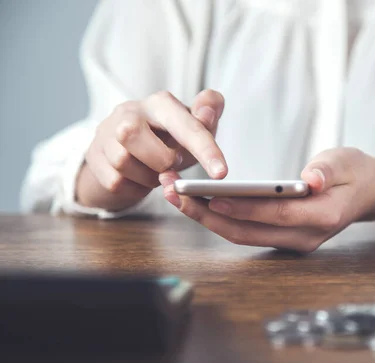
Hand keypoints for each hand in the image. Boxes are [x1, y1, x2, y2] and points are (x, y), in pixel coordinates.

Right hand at [76, 89, 226, 210]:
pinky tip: (140, 179)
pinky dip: (134, 187)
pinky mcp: (94, 156)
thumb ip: (208, 114)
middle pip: (132, 134)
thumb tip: (208, 114)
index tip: (221, 174)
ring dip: (147, 176)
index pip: (185, 123)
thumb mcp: (194, 128)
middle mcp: (129, 111)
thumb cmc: (170, 139)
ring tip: (156, 171)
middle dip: (159, 159)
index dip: (206, 149)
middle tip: (171, 165)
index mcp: (160, 103)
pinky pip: (114, 181)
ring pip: (122, 161)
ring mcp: (106, 133)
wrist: (133, 150)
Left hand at [158, 148, 374, 252]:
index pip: (277, 213)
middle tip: (176, 195)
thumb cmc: (355, 172)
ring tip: (178, 197)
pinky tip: (200, 203)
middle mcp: (306, 236)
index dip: (244, 208)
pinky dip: (221, 220)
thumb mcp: (346, 161)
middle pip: (250, 231)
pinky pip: (248, 233)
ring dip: (208, 219)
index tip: (211, 198)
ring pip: (244, 236)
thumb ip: (327, 170)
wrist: (368, 192)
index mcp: (324, 215)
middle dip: (209, 216)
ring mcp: (294, 242)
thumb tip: (310, 179)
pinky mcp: (284, 239)